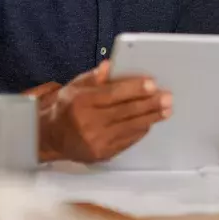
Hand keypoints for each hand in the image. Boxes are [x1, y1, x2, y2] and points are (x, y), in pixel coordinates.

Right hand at [40, 61, 171, 162]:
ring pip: (130, 127)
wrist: (51, 137)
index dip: (134, 89)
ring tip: (166, 110)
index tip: (152, 84)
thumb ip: (94, 77)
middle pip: (126, 111)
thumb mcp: (74, 86)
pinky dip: (140, 130)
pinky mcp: (102, 154)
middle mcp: (88, 123)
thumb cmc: (67, 107)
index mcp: (81, 102)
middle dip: (150, 104)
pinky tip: (150, 122)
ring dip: (151, 118)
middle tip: (167, 98)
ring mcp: (96, 141)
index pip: (113, 94)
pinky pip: (127, 140)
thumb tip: (111, 65)